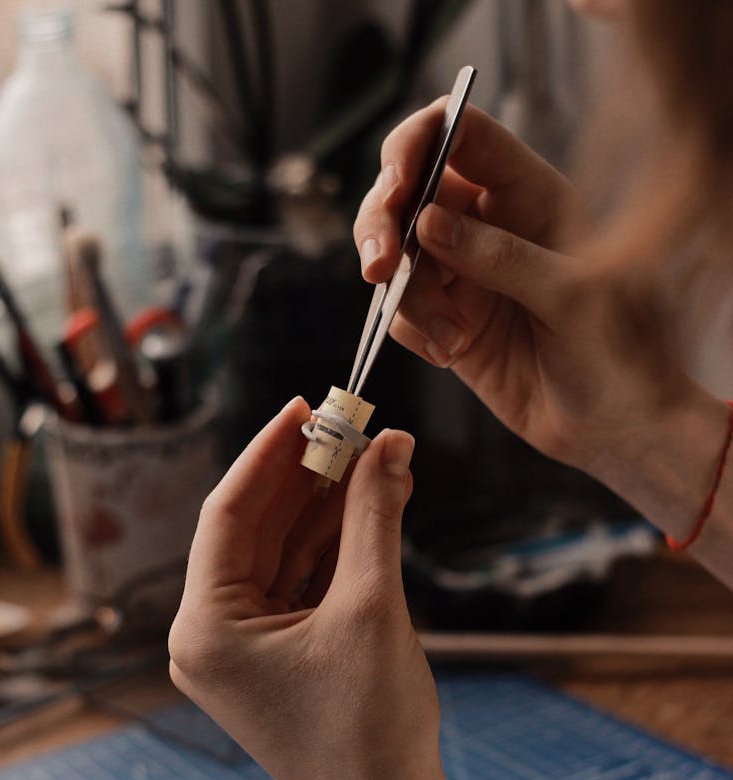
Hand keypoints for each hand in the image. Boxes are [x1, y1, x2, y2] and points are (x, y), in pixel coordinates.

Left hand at [169, 397, 544, 779]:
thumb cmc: (371, 728)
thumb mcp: (371, 606)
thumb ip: (374, 517)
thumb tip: (389, 446)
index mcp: (203, 628)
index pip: (228, 514)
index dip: (269, 453)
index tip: (304, 407)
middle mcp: (208, 636)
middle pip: (256, 530)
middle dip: (306, 477)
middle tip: (349, 426)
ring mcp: (241, 648)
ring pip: (282, 553)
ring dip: (328, 508)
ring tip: (375, 458)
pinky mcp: (274, 655)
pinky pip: (299, 583)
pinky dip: (333, 547)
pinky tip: (371, 505)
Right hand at [353, 100, 688, 477]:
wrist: (612, 425)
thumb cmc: (618, 352)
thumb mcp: (570, 296)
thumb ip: (499, 256)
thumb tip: (426, 222)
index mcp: (529, 194)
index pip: (460, 134)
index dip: (417, 143)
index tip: (397, 187)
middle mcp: (489, 224)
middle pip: (406, 189)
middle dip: (383, 223)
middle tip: (381, 267)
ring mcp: (463, 272)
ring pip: (395, 253)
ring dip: (407, 295)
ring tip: (448, 337)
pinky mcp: (445, 319)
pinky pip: (400, 309)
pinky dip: (414, 331)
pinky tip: (451, 354)